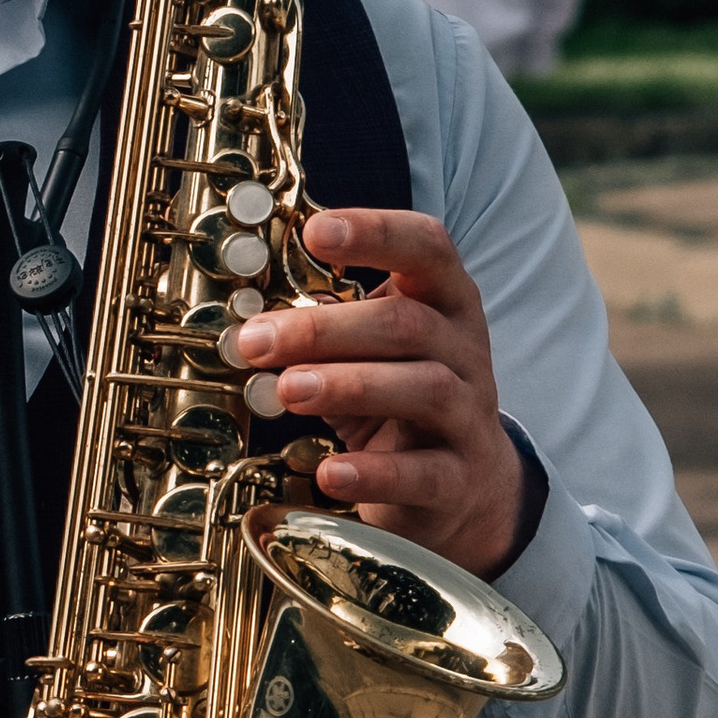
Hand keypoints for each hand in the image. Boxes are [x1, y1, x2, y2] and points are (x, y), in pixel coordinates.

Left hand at [236, 208, 537, 582]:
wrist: (463, 486)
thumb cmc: (398, 401)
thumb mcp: (369, 351)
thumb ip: (325, 330)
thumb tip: (249, 320)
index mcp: (443, 302)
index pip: (426, 248)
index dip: (376, 232)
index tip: (314, 232)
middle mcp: (464, 351)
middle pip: (407, 323)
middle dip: (324, 329)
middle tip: (257, 340)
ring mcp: (468, 415)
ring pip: (423, 387)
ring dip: (348, 385)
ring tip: (287, 390)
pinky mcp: (460, 478)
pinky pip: (424, 473)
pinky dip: (374, 473)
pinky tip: (331, 473)